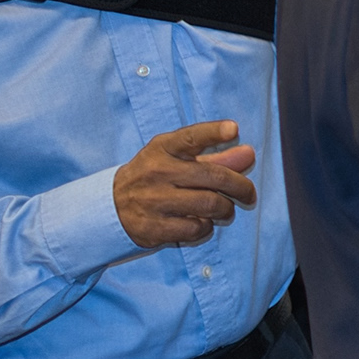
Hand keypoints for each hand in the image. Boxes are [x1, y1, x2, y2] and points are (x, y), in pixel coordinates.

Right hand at [112, 120, 257, 250]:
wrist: (110, 206)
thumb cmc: (154, 177)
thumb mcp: (176, 160)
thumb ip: (214, 156)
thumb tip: (248, 154)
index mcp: (162, 149)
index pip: (189, 137)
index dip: (213, 132)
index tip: (233, 129)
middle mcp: (157, 172)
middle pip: (213, 177)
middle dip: (241, 186)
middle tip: (248, 193)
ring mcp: (154, 200)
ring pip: (210, 204)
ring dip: (226, 210)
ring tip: (225, 210)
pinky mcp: (153, 227)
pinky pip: (196, 228)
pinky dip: (206, 227)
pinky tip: (202, 223)